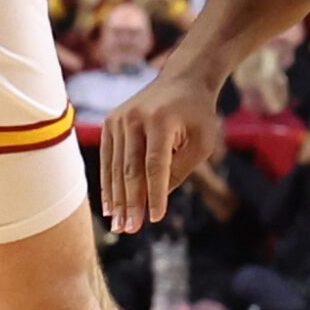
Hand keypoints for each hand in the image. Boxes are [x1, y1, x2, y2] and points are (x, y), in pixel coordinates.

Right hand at [99, 66, 226, 234]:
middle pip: (131, 169)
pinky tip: (109, 207)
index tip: (155, 219)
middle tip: (130, 229)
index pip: (155, 164)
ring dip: (116, 199)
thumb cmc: (197, 114)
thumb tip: (155, 201)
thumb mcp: (202, 142)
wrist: (182, 80)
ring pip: (116, 167)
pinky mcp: (110, 123)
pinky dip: (108, 184)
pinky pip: (107, 160)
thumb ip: (180, 171)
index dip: (155, 194)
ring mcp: (118, 119)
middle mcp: (134, 118)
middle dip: (130, 203)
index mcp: (160, 120)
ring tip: (119, 226)